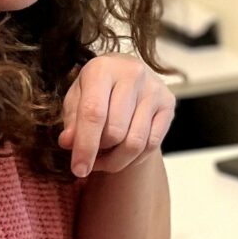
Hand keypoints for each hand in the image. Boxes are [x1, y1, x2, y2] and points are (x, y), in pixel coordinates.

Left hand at [60, 55, 174, 178]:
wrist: (125, 74)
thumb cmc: (96, 89)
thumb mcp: (76, 100)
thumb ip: (72, 122)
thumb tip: (69, 143)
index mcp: (102, 68)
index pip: (94, 113)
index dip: (85, 146)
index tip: (78, 170)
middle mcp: (132, 74)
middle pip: (116, 132)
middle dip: (100, 151)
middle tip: (91, 153)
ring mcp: (153, 88)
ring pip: (135, 142)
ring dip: (117, 160)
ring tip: (104, 158)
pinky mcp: (168, 103)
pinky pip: (152, 145)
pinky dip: (134, 158)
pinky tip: (123, 153)